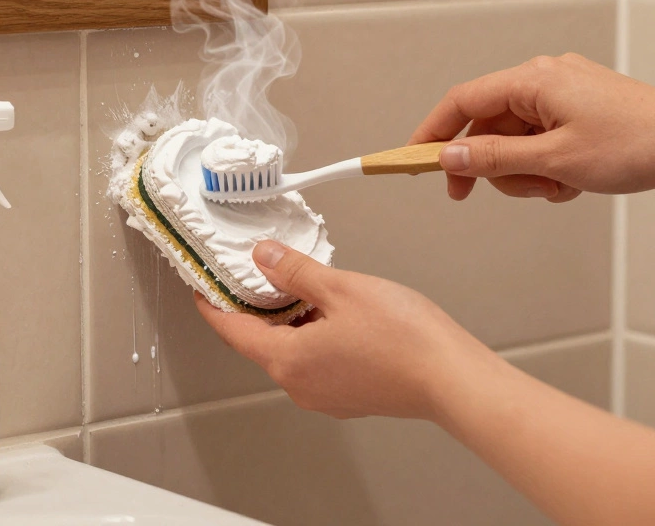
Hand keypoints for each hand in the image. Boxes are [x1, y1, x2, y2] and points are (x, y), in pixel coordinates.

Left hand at [194, 241, 491, 419]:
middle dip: (257, 308)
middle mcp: (300, 386)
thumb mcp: (341, 288)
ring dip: (291, 321)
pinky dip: (314, 336)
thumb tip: (262, 258)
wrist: (452, 379)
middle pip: (262, 343)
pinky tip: (335, 313)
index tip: (203, 288)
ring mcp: (326, 396)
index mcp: (288, 361)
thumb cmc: (404, 338)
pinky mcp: (350, 397)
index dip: (214, 306)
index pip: (233, 331)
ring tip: (306, 287)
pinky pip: (317, 363)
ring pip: (292, 352)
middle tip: (258, 274)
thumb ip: (294, 272)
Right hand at [409, 53, 654, 201]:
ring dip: (524, 173)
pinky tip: (573, 184)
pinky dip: (548, 169)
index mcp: (534, 80)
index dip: (432, 132)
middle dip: (488, 165)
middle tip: (480, 195)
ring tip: (556, 189)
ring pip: (515, 141)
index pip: (462, 101)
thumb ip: (494, 159)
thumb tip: (449, 155)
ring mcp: (566, 97)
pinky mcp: (583, 115)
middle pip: (487, 125)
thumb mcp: (554, 161)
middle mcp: (546, 80)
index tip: (412, 162)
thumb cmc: (637, 145)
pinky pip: (543, 144)